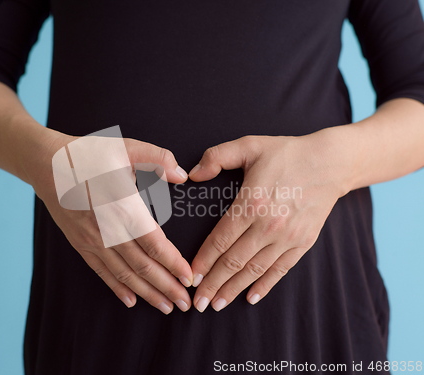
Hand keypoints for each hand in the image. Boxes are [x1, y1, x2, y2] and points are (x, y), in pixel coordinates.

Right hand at [27, 132, 193, 313]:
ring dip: (147, 293)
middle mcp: (109, 232)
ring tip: (166, 307)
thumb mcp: (126, 148)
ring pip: (125, 275)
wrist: (46, 164)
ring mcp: (93, 241)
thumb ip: (159, 159)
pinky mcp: (81, 244)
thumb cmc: (88, 155)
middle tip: (186, 303)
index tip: (190, 278)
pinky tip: (130, 300)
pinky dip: (117, 288)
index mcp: (124, 209)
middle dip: (167, 287)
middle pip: (143, 267)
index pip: (156, 245)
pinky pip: (102, 272)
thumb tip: (183, 175)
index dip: (174, 264)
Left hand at [189, 130, 350, 311]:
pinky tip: (251, 297)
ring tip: (218, 304)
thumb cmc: (286, 153)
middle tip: (199, 303)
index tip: (191, 277)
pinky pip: (280, 270)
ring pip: (255, 270)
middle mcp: (269, 225)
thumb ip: (217, 157)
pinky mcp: (303, 243)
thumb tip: (193, 174)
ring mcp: (288, 237)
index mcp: (252, 203)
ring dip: (234, 289)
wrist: (330, 162)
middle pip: (234, 261)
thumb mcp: (249, 145)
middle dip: (214, 284)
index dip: (203, 261)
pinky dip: (265, 285)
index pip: (220, 240)